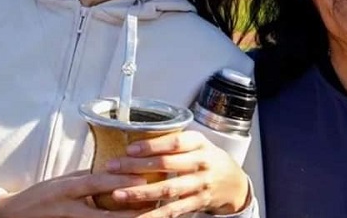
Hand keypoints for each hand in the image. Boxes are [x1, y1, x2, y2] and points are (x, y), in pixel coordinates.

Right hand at [0, 170, 145, 217]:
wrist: (11, 215)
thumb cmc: (40, 195)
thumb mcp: (61, 180)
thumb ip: (85, 177)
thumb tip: (112, 170)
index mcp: (66, 187)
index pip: (96, 182)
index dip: (119, 180)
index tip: (142, 177)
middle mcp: (67, 207)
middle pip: (101, 212)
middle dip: (127, 210)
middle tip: (151, 204)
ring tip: (144, 217)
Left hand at [106, 131, 249, 216]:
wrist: (234, 182)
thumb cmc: (208, 158)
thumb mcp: (197, 142)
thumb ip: (173, 140)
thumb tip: (135, 137)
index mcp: (199, 143)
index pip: (174, 142)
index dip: (151, 145)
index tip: (129, 148)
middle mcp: (201, 163)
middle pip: (166, 165)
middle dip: (136, 167)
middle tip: (113, 167)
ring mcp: (200, 185)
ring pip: (167, 190)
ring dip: (141, 193)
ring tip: (118, 194)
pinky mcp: (197, 203)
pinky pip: (173, 211)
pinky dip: (154, 215)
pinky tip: (136, 216)